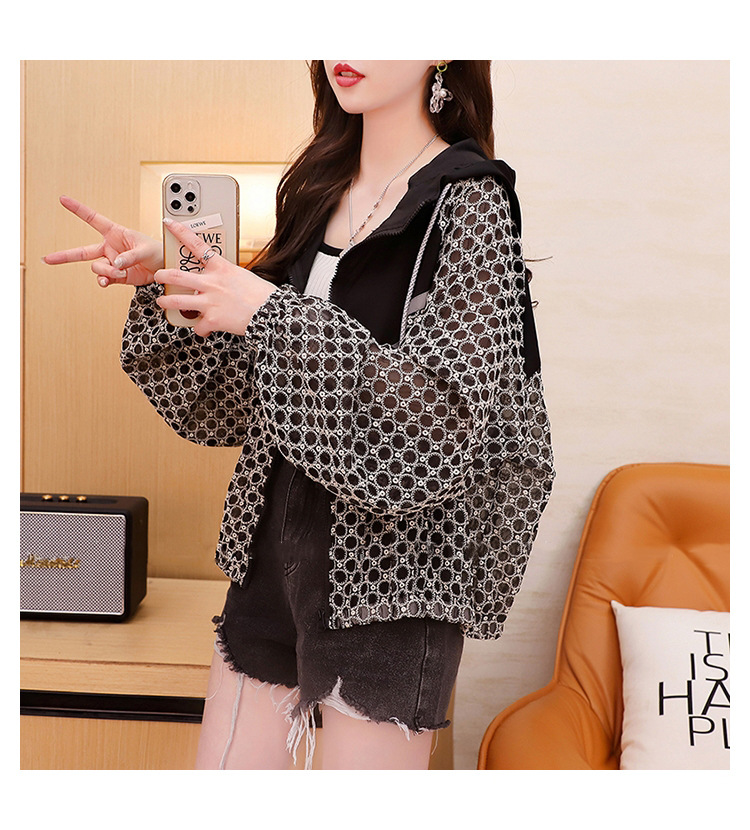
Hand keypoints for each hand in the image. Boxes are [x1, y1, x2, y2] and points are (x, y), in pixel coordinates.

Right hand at [43, 196, 162, 286]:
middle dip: (64, 256)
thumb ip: (131, 256)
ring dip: (105, 271)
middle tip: (46, 259)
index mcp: (115, 233)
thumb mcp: (146, 250)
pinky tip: (107, 281)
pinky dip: (104, 281)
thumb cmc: (158, 251)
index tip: (63, 199)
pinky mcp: (117, 276)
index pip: (93, 219)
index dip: (78, 209)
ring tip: (120, 271)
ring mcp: (111, 262)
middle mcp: (109, 248)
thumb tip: (117, 263)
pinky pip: (104, 279)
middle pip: (81, 251)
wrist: (165, 268)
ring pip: (96, 267)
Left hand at [155, 217, 277, 337]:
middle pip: (177, 276)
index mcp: (221, 268)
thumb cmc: (262, 295)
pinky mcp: (212, 319)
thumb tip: (217, 283)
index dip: (180, 232)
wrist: (271, 312)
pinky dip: (200, 329)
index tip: (169, 223)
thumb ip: (225, 277)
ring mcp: (209, 301)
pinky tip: (204, 329)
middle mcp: (211, 283)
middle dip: (163, 276)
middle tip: (158, 276)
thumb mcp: (242, 276)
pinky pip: (198, 326)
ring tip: (162, 302)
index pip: (197, 245)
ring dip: (166, 302)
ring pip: (176, 301)